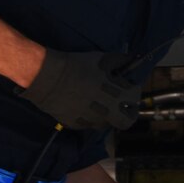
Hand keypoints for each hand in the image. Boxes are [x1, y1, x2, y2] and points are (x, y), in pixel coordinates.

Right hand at [19, 50, 143, 130]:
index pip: (135, 99)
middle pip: (126, 122)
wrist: (48, 77)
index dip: (134, 92)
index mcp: (116, 95)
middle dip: (127, 114)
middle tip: (121, 106)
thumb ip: (120, 61)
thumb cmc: (77, 65)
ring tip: (100, 103)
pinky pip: (87, 124)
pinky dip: (88, 117)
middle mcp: (106, 111)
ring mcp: (90, 120)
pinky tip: (83, 106)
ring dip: (106, 115)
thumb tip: (133, 58)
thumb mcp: (102, 59)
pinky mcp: (75, 124)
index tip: (128, 87)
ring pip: (105, 124)